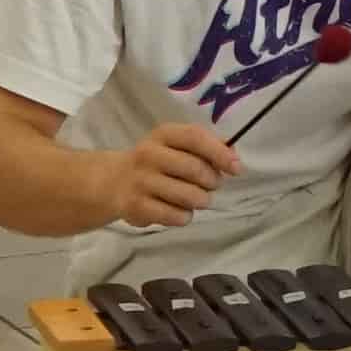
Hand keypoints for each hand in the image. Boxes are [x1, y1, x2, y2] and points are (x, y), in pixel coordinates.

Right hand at [95, 116, 243, 233]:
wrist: (114, 181)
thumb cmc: (158, 162)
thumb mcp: (178, 146)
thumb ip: (208, 147)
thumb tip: (234, 157)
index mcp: (163, 134)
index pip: (195, 137)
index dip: (219, 153)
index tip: (236, 169)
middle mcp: (149, 154)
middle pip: (196, 169)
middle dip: (212, 181)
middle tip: (210, 185)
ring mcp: (141, 181)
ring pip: (190, 197)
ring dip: (201, 200)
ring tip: (195, 198)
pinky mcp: (137, 206)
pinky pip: (177, 216)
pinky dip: (185, 217)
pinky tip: (177, 210)